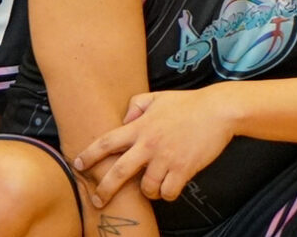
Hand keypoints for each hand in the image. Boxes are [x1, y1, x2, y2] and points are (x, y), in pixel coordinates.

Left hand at [76, 88, 233, 206]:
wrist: (219, 110)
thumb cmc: (189, 104)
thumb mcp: (158, 97)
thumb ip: (136, 106)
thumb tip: (124, 121)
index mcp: (140, 127)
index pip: (106, 142)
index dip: (88, 155)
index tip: (77, 165)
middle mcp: (149, 144)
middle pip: (118, 173)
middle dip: (103, 190)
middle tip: (98, 200)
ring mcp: (166, 158)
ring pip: (146, 188)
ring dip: (147, 191)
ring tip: (152, 187)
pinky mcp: (183, 169)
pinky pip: (168, 192)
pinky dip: (167, 194)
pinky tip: (170, 188)